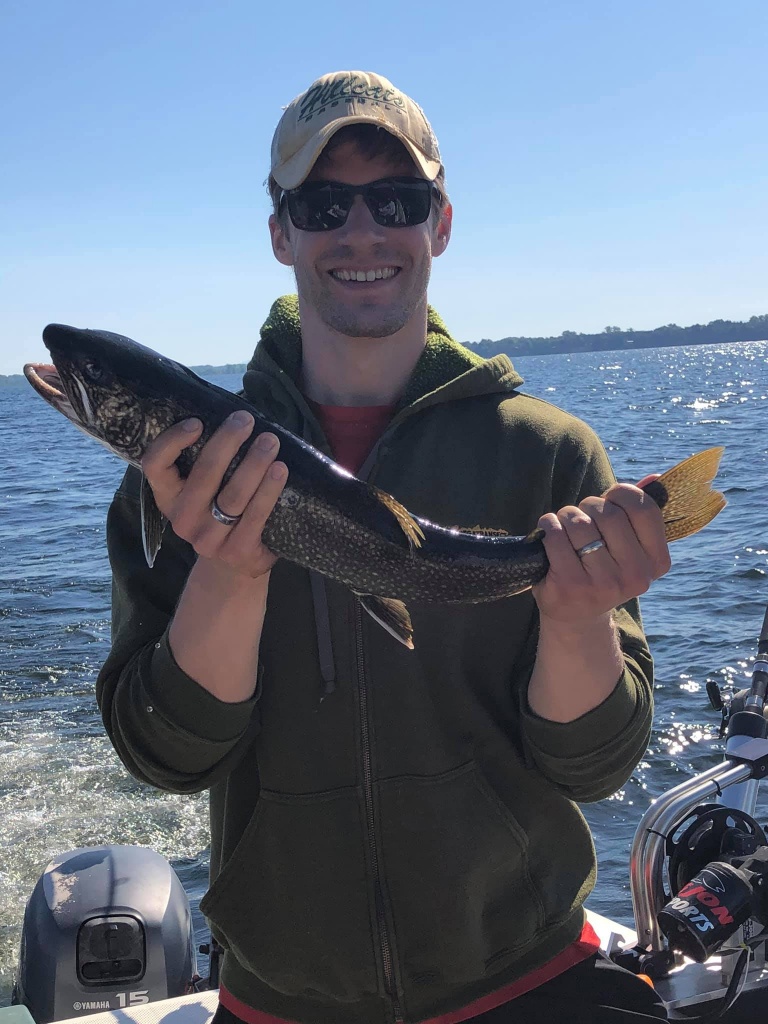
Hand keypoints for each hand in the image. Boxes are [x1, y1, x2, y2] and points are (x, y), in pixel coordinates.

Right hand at [141, 410, 287, 578]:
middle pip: (204, 474)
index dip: (172, 441)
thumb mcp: (202, 492)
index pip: (155, 466)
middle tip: (246, 420)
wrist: (233, 566)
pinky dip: (269, 490)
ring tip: (270, 441)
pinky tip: (280, 470)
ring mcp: (209, 539)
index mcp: (168, 498)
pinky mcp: (238, 552)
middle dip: (227, 442)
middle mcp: (183, 520)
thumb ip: (207, 462)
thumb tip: (232, 417)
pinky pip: (256, 516)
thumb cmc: (219, 512)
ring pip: (233, 495)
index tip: (197, 422)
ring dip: (254, 463)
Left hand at [532, 475, 670, 626]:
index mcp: (656, 562)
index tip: (609, 500)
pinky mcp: (571, 586)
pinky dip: (547, 527)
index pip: (644, 508)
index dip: (621, 494)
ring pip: (580, 523)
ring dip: (565, 517)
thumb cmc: (601, 567)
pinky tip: (548, 535)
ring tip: (564, 529)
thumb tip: (654, 478)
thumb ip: (639, 513)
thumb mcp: (627, 546)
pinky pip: (556, 536)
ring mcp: (603, 583)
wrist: (576, 614)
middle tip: (582, 519)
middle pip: (607, 513)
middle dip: (588, 507)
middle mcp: (635, 576)